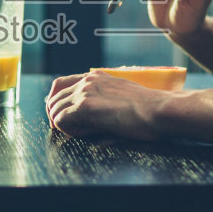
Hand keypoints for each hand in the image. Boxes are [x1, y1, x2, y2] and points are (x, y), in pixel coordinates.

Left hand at [45, 70, 165, 139]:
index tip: (65, 118)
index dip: (58, 103)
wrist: (159, 110)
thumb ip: (103, 102)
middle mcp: (87, 81)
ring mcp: (85, 92)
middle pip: (53, 97)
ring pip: (54, 109)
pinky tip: (89, 133)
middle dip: (57, 116)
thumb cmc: (148, 110)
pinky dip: (70, 131)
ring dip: (64, 125)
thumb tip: (89, 119)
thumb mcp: (121, 98)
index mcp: (95, 77)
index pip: (61, 84)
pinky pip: (61, 121)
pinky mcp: (85, 106)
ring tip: (84, 132)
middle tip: (70, 130)